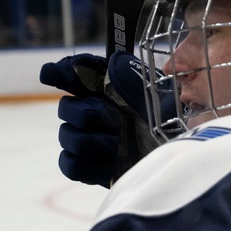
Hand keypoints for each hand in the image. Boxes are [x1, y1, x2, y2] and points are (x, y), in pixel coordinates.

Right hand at [40, 52, 170, 186]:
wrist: (178, 148)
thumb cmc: (166, 115)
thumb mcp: (148, 87)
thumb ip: (119, 70)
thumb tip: (85, 62)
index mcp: (104, 89)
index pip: (71, 75)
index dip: (58, 73)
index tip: (51, 75)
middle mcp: (94, 113)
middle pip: (66, 108)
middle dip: (86, 112)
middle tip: (112, 118)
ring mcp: (92, 140)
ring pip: (67, 136)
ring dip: (91, 140)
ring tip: (117, 143)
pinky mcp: (94, 168)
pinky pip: (71, 165)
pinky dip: (87, 164)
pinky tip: (109, 160)